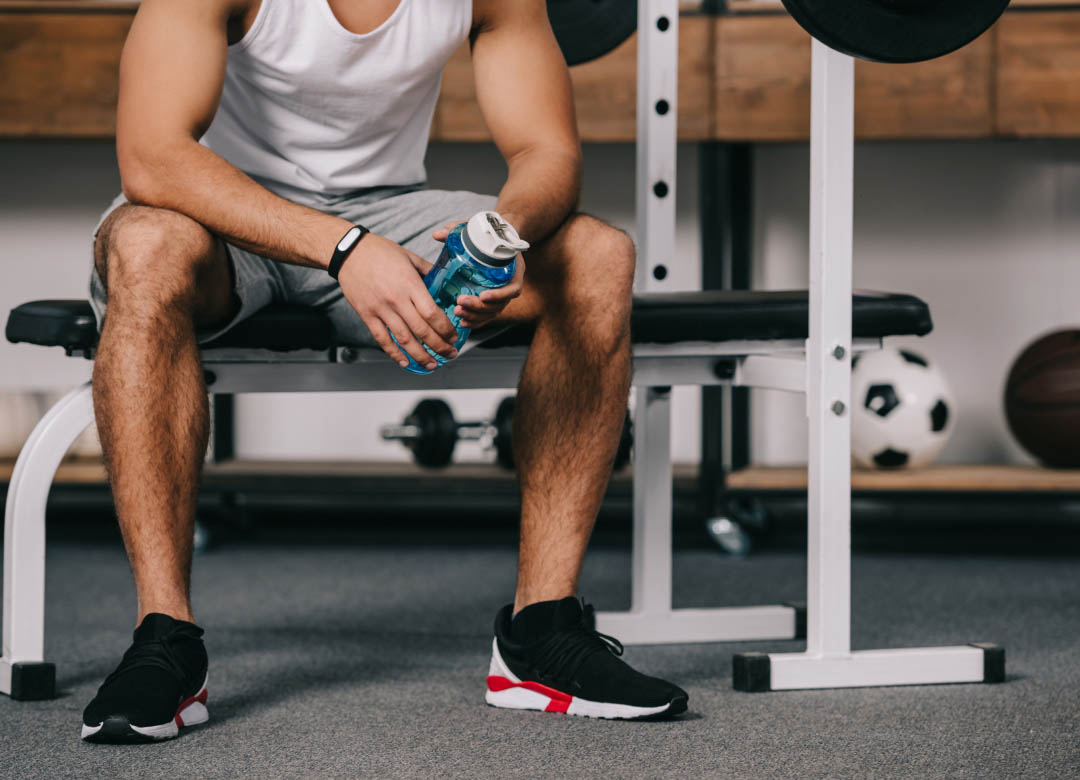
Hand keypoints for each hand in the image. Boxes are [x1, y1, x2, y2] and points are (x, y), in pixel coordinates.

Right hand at [337, 232, 459, 369]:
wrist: (348, 252)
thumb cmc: (378, 251)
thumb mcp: (409, 256)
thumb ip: (427, 270)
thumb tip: (443, 281)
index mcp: (410, 284)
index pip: (432, 313)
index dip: (446, 329)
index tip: (454, 336)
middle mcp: (396, 299)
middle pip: (422, 330)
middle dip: (439, 346)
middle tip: (450, 354)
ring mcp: (380, 309)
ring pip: (404, 339)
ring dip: (420, 355)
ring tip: (432, 364)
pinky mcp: (367, 315)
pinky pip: (382, 339)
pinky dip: (394, 353)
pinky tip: (405, 362)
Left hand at [432, 220, 525, 329]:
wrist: (498, 237)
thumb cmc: (488, 234)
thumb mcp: (475, 228)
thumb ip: (457, 229)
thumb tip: (437, 234)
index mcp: (514, 269)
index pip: (512, 288)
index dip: (499, 295)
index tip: (483, 295)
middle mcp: (510, 284)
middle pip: (499, 304)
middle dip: (479, 307)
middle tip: (461, 302)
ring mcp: (503, 294)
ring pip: (492, 312)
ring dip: (476, 315)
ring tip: (458, 312)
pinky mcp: (494, 300)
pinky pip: (488, 315)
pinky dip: (477, 321)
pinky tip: (463, 323)